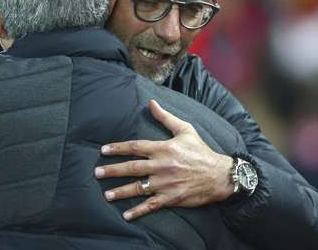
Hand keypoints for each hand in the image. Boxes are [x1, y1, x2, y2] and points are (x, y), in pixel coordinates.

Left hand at [95, 99, 233, 220]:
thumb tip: (151, 102)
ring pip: (139, 188)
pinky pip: (151, 205)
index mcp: (163, 148)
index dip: (118, 148)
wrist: (220, 175)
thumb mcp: (185, 130)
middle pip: (132, 168)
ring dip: (121, 192)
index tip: (103, 151)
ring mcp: (166, 183)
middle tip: (97, 173)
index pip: (135, 147)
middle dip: (113, 170)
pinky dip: (138, 211)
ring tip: (107, 195)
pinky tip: (126, 215)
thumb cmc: (201, 151)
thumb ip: (165, 117)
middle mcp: (162, 166)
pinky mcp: (171, 198)